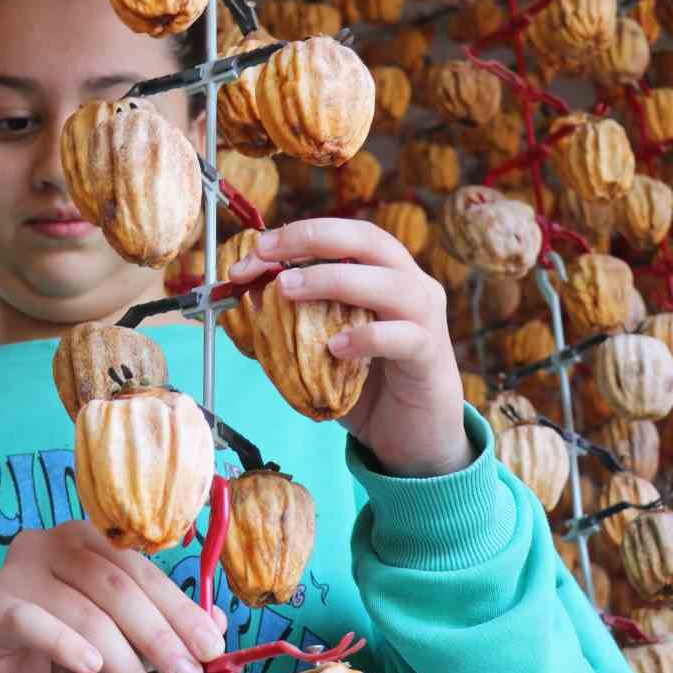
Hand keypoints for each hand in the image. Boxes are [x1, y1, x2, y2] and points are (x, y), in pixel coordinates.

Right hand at [0, 521, 225, 672]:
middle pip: (116, 586)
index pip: (141, 570)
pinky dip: (66, 644)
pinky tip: (93, 671)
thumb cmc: (57, 663)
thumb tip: (218, 627)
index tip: (212, 648)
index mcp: (86, 540)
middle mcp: (50, 543)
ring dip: (125, 664)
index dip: (180, 608)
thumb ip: (160, 631)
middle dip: (159, 636)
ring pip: (85, 612)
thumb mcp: (118, 647)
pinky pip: (33, 622)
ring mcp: (16, 572)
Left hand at [228, 217, 473, 477]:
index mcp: (385, 273)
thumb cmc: (368, 384)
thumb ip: (292, 322)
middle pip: (369, 240)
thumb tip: (243, 300)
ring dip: (333, 279)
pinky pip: (403, 337)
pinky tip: (335, 348)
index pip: (344, 236)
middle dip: (313, 239)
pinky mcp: (429, 356)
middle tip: (267, 254)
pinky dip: (367, 338)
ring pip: (388, 283)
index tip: (255, 250)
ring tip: (288, 289)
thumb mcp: (323, 346)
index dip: (298, 235)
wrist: (412, 436)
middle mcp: (411, 284)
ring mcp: (425, 318)